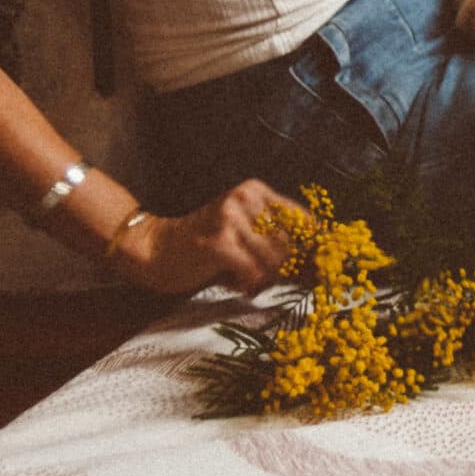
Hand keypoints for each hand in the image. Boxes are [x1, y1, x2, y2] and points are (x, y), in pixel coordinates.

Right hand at [112, 179, 303, 294]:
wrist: (154, 250)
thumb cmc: (205, 246)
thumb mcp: (243, 231)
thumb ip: (275, 238)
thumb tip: (318, 261)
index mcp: (256, 191)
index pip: (302, 218)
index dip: (314, 246)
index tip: (320, 268)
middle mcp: (245, 198)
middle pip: (292, 241)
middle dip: (290, 268)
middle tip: (277, 280)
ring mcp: (230, 219)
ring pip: (274, 260)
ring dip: (265, 279)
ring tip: (246, 279)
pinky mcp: (218, 243)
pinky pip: (254, 272)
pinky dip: (249, 284)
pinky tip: (235, 282)